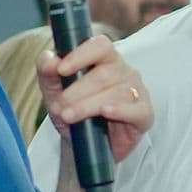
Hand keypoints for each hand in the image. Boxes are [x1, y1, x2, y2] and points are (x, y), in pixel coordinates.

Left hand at [36, 36, 151, 163]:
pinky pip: (136, 109)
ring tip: (69, 116)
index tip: (61, 69)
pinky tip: (105, 112)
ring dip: (88, 105)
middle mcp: (124, 71)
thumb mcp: (54, 92)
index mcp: (104, 59)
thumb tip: (50, 60)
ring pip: (117, 92)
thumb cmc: (73, 112)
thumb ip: (47, 72)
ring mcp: (137, 91)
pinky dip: (120, 110)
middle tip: (60, 105)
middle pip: (105, 73)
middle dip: (78, 90)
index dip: (81, 54)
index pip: (100, 45)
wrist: (83, 145)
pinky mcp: (144, 114)